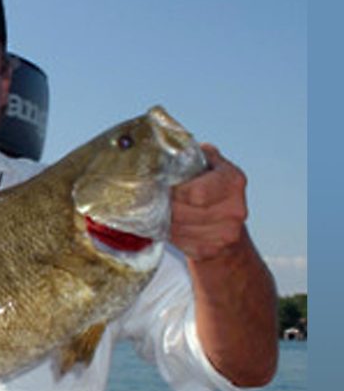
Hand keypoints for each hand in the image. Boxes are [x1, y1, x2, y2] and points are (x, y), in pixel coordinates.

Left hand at [170, 144, 247, 260]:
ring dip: (164, 221)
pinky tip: (171, 227)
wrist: (227, 231)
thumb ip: (197, 154)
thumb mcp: (209, 166)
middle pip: (182, 211)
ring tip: (161, 213)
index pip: (196, 192)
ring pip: (177, 228)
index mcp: (233, 181)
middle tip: (155, 201)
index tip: (163, 186)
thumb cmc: (210, 191)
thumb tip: (173, 140)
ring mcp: (227, 233)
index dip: (174, 191)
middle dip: (164, 206)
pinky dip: (170, 235)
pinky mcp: (213, 250)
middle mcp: (236, 209)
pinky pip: (180, 242)